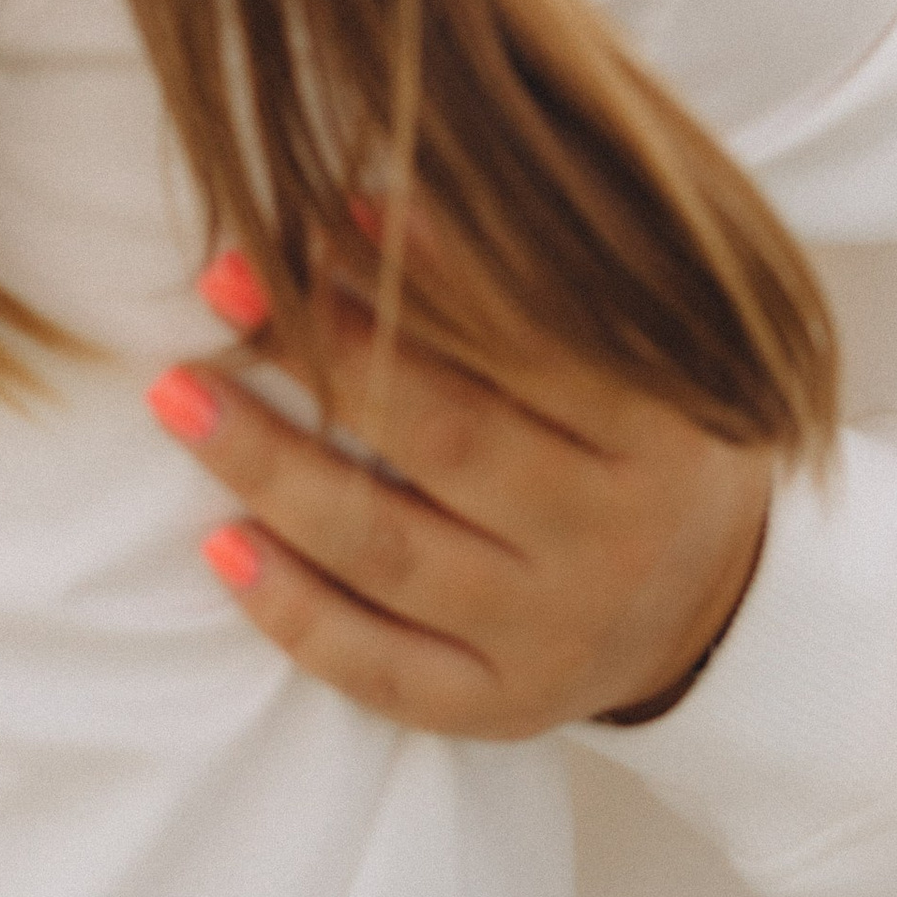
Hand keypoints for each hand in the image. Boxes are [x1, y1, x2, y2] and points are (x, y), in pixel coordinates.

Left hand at [148, 256, 773, 737]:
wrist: (715, 605)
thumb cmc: (653, 436)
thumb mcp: (657, 350)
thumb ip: (561, 273)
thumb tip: (399, 187)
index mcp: (665, 431)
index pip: (531, 341)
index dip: (424, 273)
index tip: (325, 213)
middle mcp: (613, 539)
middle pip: (448, 439)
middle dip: (325, 350)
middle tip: (226, 278)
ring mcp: (553, 634)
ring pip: (392, 551)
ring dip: (272, 468)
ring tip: (181, 393)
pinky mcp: (500, 709)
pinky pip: (381, 669)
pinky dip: (294, 610)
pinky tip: (221, 543)